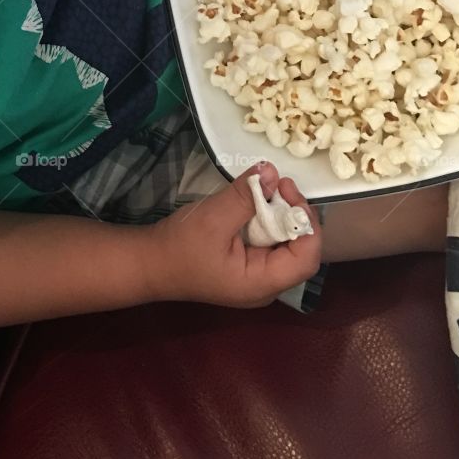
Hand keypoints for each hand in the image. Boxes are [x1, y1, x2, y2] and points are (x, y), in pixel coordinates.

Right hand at [139, 162, 322, 308]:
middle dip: (293, 214)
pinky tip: (256, 204)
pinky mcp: (248, 267)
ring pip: (286, 245)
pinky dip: (268, 221)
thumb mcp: (213, 217)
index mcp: (261, 283)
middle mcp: (266, 286)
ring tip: (266, 190)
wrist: (151, 263)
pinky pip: (270, 244)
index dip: (306, 222)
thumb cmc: (180, 246)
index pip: (306, 258)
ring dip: (280, 215)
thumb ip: (245, 196)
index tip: (287, 190)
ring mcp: (257, 278)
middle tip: (277, 184)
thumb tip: (272, 172)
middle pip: (299, 251)